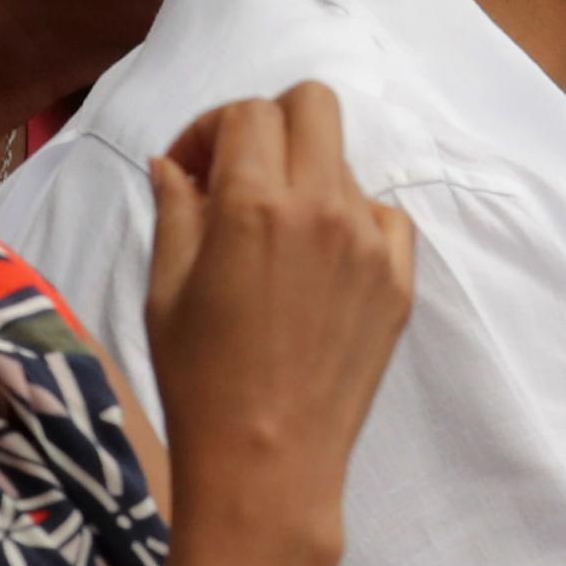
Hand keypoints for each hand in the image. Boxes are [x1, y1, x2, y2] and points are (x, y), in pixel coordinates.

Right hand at [144, 83, 415, 553]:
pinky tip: (317, 268)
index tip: (192, 170)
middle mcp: (323, 208)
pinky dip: (350, 223)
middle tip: (240, 173)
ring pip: (345, 164)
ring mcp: (371, 243)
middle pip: (315, 104)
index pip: (248, 113)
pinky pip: (382, 217)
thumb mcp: (165, 289)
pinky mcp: (401, 279)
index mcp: (255, 204)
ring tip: (272, 240)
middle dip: (272, 123)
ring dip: (306, 179)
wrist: (267, 461)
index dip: (211, 130)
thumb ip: (176, 209)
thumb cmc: (199, 379)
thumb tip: (177, 163)